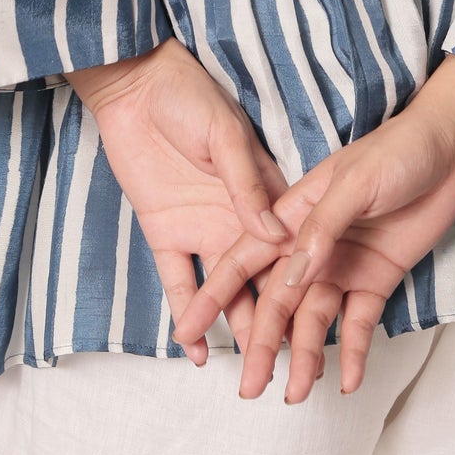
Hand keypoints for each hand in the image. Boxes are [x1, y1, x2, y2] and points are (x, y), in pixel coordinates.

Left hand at [66, 38, 293, 363]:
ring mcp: (200, 228)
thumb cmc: (187, 96)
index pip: (289, 245)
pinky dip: (187, 314)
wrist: (132, 84)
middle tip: (289, 365)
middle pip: (261, 278)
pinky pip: (177, 281)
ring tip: (251, 369)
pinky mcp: (164, 233)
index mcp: (261, 190)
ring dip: (235, 327)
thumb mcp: (224, 135)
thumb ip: (246, 185)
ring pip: (224, 290)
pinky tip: (198, 349)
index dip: (304, 282)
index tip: (321, 321)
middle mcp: (235, 217)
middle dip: (275, 321)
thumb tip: (278, 237)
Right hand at [170, 55, 454, 402]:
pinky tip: (349, 381)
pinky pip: (358, 323)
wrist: (450, 148)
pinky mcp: (376, 280)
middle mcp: (312, 246)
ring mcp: (343, 266)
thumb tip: (287, 279)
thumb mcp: (354, 184)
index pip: (245, 258)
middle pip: (277, 302)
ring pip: (314, 320)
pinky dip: (353, 353)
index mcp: (294, 215)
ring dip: (305, 356)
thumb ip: (321, 230)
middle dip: (260, 344)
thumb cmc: (396, 152)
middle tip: (249, 387)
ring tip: (298, 394)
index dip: (215, 294)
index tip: (187, 329)